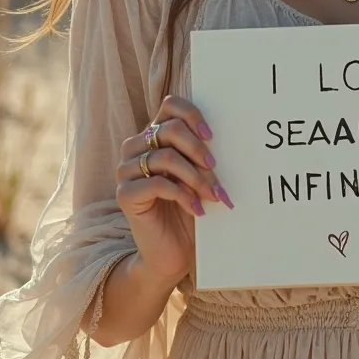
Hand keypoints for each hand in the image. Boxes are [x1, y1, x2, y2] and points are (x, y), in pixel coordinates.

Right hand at [116, 95, 233, 281]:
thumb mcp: (199, 176)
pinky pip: (157, 183)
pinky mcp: (124, 194)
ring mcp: (126, 170)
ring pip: (166, 157)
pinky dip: (183, 194)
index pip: (170, 105)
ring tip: (211, 195)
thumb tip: (233, 135)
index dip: (192, 115)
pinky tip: (197, 209)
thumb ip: (203, 153)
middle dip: (199, 151)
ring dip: (195, 177)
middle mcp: (136, 147)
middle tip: (215, 170)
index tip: (212, 136)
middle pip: (170, 129)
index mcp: (154, 135)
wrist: (172, 253)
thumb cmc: (190, 209)